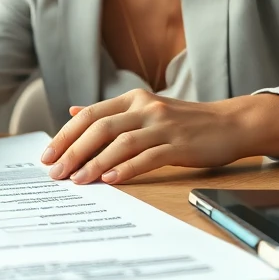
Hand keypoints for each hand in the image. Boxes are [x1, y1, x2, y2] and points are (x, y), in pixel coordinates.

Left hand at [41, 90, 252, 184]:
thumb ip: (110, 113)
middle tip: (55, 172)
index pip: (90, 115)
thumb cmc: (185, 122)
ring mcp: (164, 126)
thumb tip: (72, 112)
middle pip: (100, 127)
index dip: (65, 135)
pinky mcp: (180, 145)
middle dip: (73, 151)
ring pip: (120, 143)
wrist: (232, 124)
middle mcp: (146, 108)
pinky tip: (110, 180)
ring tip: (77, 180)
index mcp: (133, 99)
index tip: (47, 155)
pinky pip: (148, 157)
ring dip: (94, 163)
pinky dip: (126, 169)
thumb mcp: (145, 110)